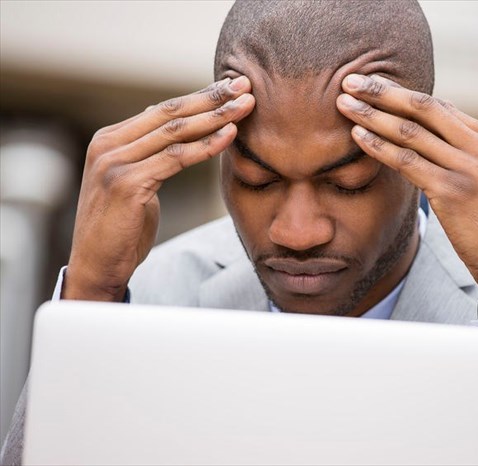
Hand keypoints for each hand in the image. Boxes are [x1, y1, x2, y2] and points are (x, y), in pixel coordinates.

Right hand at [64, 77, 254, 300]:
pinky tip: (229, 136)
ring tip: (245, 107)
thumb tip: (177, 133)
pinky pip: (175, 159)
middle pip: (170, 114)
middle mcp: (108, 145)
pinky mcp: (127, 184)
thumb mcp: (135, 182)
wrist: (98, 264)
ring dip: (215, 118)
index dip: (199, 97)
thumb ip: (150, 156)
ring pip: (175, 133)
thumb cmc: (122, 227)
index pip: (162, 110)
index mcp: (110, 140)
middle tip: (245, 86)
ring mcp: (115, 163)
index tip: (232, 87)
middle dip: (211, 98)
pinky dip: (205, 146)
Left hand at [337, 74, 477, 297]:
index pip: (442, 108)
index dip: (405, 95)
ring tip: (343, 104)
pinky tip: (357, 136)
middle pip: (424, 108)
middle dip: (383, 91)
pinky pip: (405, 161)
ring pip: (410, 132)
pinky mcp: (451, 190)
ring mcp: (467, 167)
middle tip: (351, 81)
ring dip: (371, 114)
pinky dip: (378, 146)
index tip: (376, 87)